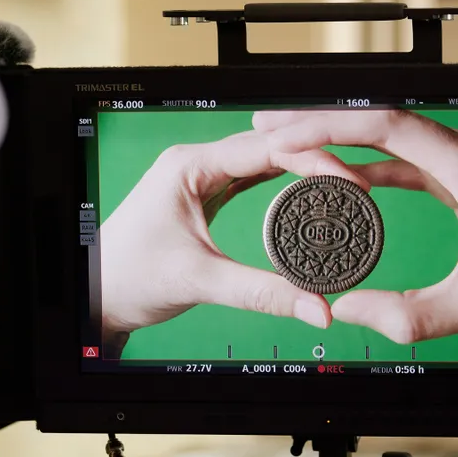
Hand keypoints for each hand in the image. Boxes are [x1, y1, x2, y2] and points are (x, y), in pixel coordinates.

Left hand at [99, 129, 372, 348]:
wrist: (99, 296)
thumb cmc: (129, 277)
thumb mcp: (201, 282)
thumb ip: (262, 293)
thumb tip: (317, 307)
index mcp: (189, 166)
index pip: (264, 149)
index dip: (312, 160)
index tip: (348, 180)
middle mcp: (195, 165)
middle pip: (268, 149)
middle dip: (315, 162)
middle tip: (358, 185)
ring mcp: (199, 179)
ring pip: (262, 163)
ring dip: (300, 171)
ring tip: (343, 187)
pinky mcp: (204, 198)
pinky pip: (251, 181)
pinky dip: (281, 186)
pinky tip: (308, 194)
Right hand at [253, 109, 457, 343]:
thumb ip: (411, 315)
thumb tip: (348, 308)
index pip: (390, 127)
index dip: (332, 126)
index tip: (290, 135)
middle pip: (379, 119)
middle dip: (320, 119)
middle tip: (270, 125)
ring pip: (385, 134)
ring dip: (335, 134)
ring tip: (287, 140)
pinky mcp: (455, 176)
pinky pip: (398, 156)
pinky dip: (359, 159)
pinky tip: (330, 170)